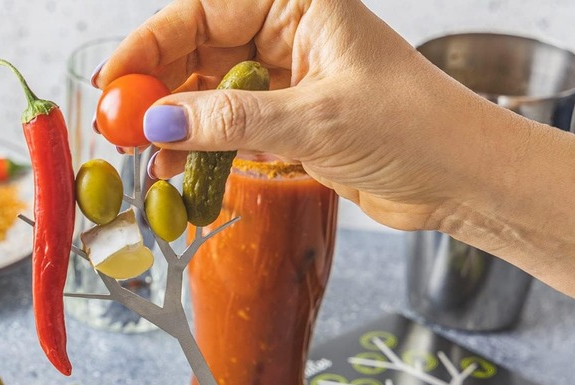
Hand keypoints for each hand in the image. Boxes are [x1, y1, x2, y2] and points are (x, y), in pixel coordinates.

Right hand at [92, 0, 504, 230]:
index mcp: (297, 2)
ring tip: (145, 159)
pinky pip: (228, 126)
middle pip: (196, 50)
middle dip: (156, 90)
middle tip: (119, 129)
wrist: (460, 177)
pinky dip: (201, 147)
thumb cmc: (414, 126)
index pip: (201, 11)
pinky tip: (178, 171)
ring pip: (207, 91)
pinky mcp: (287, 119)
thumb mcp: (316, 119)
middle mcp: (286, 31)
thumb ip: (232, 118)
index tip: (114, 86)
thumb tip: (158, 123)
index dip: (149, 47)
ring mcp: (284, 78)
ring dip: (175, 125)